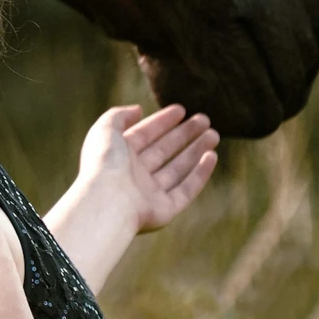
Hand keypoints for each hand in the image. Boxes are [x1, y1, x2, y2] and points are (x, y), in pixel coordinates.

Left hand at [76, 103, 219, 234]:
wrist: (107, 201)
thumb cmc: (104, 163)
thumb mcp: (104, 129)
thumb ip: (118, 116)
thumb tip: (138, 109)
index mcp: (118, 156)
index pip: (144, 134)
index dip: (162, 121)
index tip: (182, 109)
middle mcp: (134, 174)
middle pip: (164, 150)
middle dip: (184, 134)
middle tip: (204, 119)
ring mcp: (150, 193)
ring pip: (178, 168)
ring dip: (196, 150)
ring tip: (214, 134)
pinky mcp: (165, 209)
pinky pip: (186, 189)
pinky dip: (200, 173)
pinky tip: (212, 156)